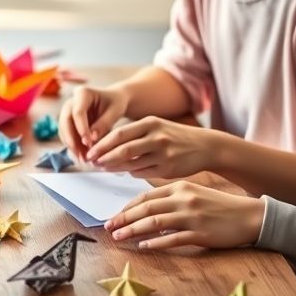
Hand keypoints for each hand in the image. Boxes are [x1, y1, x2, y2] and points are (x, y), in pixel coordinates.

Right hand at [59, 86, 128, 159]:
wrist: (113, 101)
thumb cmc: (116, 103)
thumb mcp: (115, 111)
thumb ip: (104, 123)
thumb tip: (92, 139)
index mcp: (82, 93)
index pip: (77, 112)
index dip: (81, 128)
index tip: (89, 143)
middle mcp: (70, 101)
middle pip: (65, 121)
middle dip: (72, 140)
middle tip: (82, 155)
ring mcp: (67, 112)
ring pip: (63, 130)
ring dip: (72, 146)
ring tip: (84, 159)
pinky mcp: (67, 122)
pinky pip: (66, 135)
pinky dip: (73, 146)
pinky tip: (82, 156)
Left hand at [86, 116, 216, 177]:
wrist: (205, 146)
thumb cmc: (174, 136)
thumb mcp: (156, 126)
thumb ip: (134, 134)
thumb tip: (106, 145)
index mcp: (150, 123)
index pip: (119, 134)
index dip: (102, 144)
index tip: (90, 151)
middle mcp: (156, 137)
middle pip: (123, 149)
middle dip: (104, 157)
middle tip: (91, 162)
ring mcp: (163, 154)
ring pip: (131, 163)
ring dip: (114, 167)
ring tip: (103, 167)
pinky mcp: (168, 168)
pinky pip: (142, 172)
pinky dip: (130, 172)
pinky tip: (125, 171)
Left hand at [105, 180, 265, 249]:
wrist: (250, 216)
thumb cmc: (218, 206)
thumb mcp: (193, 193)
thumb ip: (170, 198)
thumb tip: (144, 208)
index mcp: (179, 188)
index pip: (145, 197)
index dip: (126, 207)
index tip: (113, 216)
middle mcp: (183, 200)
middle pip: (146, 209)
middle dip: (123, 219)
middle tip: (108, 227)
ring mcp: (192, 217)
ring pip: (155, 223)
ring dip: (133, 230)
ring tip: (119, 237)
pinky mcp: (200, 234)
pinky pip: (173, 239)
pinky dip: (156, 243)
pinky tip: (143, 247)